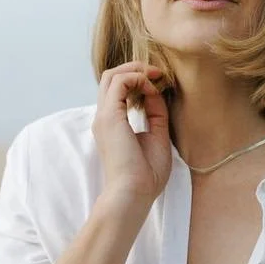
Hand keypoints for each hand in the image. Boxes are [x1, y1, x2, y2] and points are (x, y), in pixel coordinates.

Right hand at [93, 61, 171, 209]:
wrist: (133, 194)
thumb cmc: (146, 176)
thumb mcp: (157, 137)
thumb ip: (156, 114)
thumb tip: (156, 91)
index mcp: (112, 125)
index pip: (119, 91)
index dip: (140, 81)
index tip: (161, 83)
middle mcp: (104, 118)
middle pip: (111, 77)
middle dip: (136, 69)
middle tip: (158, 73)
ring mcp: (104, 117)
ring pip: (112, 75)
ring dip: (136, 70)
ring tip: (156, 75)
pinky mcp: (109, 117)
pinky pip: (119, 82)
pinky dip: (137, 78)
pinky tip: (151, 87)